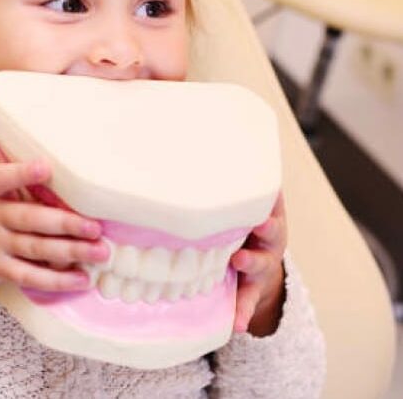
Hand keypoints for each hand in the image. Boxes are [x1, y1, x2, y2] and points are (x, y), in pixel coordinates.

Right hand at [0, 106, 108, 332]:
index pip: (1, 179)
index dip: (23, 173)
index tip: (48, 167)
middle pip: (30, 219)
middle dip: (65, 223)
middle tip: (97, 226)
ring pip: (36, 249)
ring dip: (70, 251)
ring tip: (101, 251)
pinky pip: (29, 276)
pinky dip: (56, 280)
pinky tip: (81, 279)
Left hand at [230, 191, 286, 336]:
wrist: (255, 269)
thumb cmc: (238, 227)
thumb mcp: (237, 206)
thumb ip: (220, 184)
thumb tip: (190, 139)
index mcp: (262, 215)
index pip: (268, 200)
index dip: (266, 193)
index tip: (262, 184)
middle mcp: (267, 238)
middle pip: (272, 229)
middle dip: (267, 225)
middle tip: (259, 222)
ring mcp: (261, 264)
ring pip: (260, 264)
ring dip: (251, 262)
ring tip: (239, 261)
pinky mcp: (251, 289)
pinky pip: (247, 301)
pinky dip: (241, 311)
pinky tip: (235, 323)